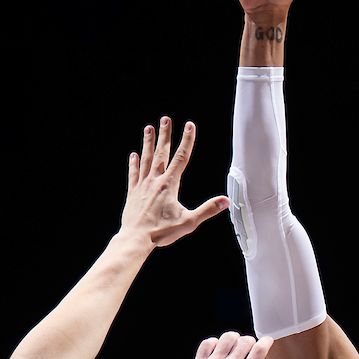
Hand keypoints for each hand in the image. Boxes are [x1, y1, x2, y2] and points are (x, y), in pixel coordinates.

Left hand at [120, 116, 228, 247]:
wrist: (136, 238)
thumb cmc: (161, 232)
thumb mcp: (189, 222)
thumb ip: (207, 210)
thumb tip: (225, 202)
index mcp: (169, 185)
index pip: (181, 157)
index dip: (187, 140)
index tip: (189, 125)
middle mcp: (155, 181)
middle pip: (161, 153)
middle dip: (165, 135)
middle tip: (165, 119)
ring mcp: (142, 185)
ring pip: (146, 159)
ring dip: (148, 143)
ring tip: (148, 128)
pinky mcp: (133, 193)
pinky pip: (134, 174)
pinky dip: (134, 164)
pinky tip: (133, 155)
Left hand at [179, 332, 286, 358]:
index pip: (259, 350)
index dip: (266, 342)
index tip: (268, 340)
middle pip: (244, 341)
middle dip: (250, 341)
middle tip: (250, 346)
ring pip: (227, 338)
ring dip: (234, 338)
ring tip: (235, 344)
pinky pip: (207, 343)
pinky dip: (215, 342)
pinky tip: (217, 348)